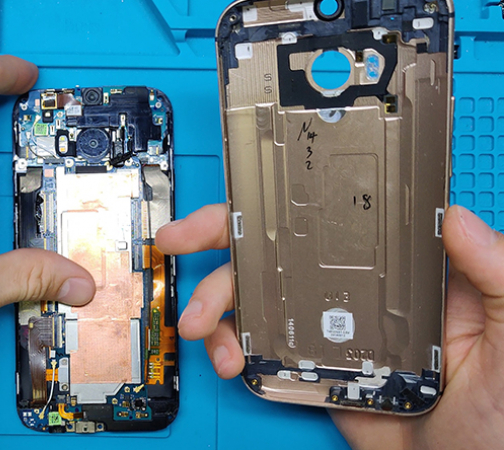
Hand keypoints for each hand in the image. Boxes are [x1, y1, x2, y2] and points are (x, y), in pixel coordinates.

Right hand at [157, 203, 503, 448]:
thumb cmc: (501, 412)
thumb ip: (493, 272)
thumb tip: (456, 218)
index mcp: (397, 273)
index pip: (334, 221)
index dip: (287, 202)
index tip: (247, 193)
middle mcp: (352, 295)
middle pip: (279, 254)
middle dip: (221, 239)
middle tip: (181, 238)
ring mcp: (326, 333)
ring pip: (258, 301)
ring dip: (218, 304)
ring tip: (202, 324)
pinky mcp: (310, 371)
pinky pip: (261, 351)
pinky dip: (234, 349)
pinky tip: (232, 358)